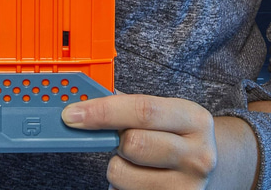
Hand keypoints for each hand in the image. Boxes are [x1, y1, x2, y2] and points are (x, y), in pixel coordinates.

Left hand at [62, 93, 216, 189]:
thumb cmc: (175, 134)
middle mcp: (198, 155)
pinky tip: (138, 178)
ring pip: (122, 174)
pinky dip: (121, 186)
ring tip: (134, 162)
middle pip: (132, 144)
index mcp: (193, 119)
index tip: (72, 114)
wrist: (209, 167)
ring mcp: (189, 188)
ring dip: (117, 166)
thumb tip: (83, 101)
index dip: (102, 111)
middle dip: (113, 140)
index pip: (142, 110)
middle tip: (116, 138)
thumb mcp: (164, 112)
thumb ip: (127, 104)